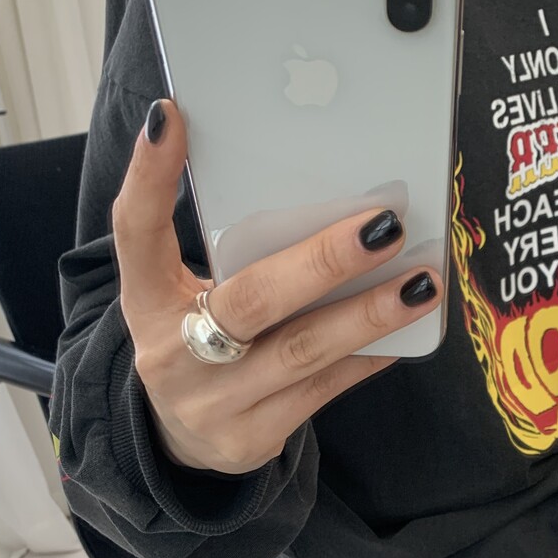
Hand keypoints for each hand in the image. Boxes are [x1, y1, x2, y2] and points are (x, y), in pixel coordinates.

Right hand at [112, 99, 441, 473]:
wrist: (178, 439)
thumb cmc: (196, 340)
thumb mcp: (181, 293)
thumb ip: (226, 248)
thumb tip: (311, 182)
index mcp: (146, 301)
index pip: (135, 232)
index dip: (148, 177)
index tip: (170, 119)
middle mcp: (173, 353)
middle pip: (252, 300)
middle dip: (323, 262)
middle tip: (384, 227)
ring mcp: (213, 403)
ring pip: (303, 352)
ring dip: (369, 314)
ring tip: (421, 282)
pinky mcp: (251, 439)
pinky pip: (324, 390)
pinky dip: (368, 355)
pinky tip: (406, 329)